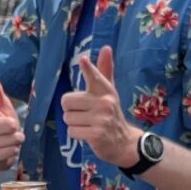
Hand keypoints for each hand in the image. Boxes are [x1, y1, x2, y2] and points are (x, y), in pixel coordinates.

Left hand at [59, 46, 142, 169]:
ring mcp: (101, 119)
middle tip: (85, 115)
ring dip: (74, 123)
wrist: (123, 142)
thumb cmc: (110, 113)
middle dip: (71, 110)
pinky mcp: (96, 134)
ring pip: (67, 117)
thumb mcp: (108, 91)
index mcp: (105, 89)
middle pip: (66, 101)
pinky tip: (88, 134)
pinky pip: (71, 131)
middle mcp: (104, 102)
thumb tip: (106, 47)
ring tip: (88, 125)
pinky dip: (76, 134)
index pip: (95, 76)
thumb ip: (104, 70)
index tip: (83, 60)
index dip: (88, 68)